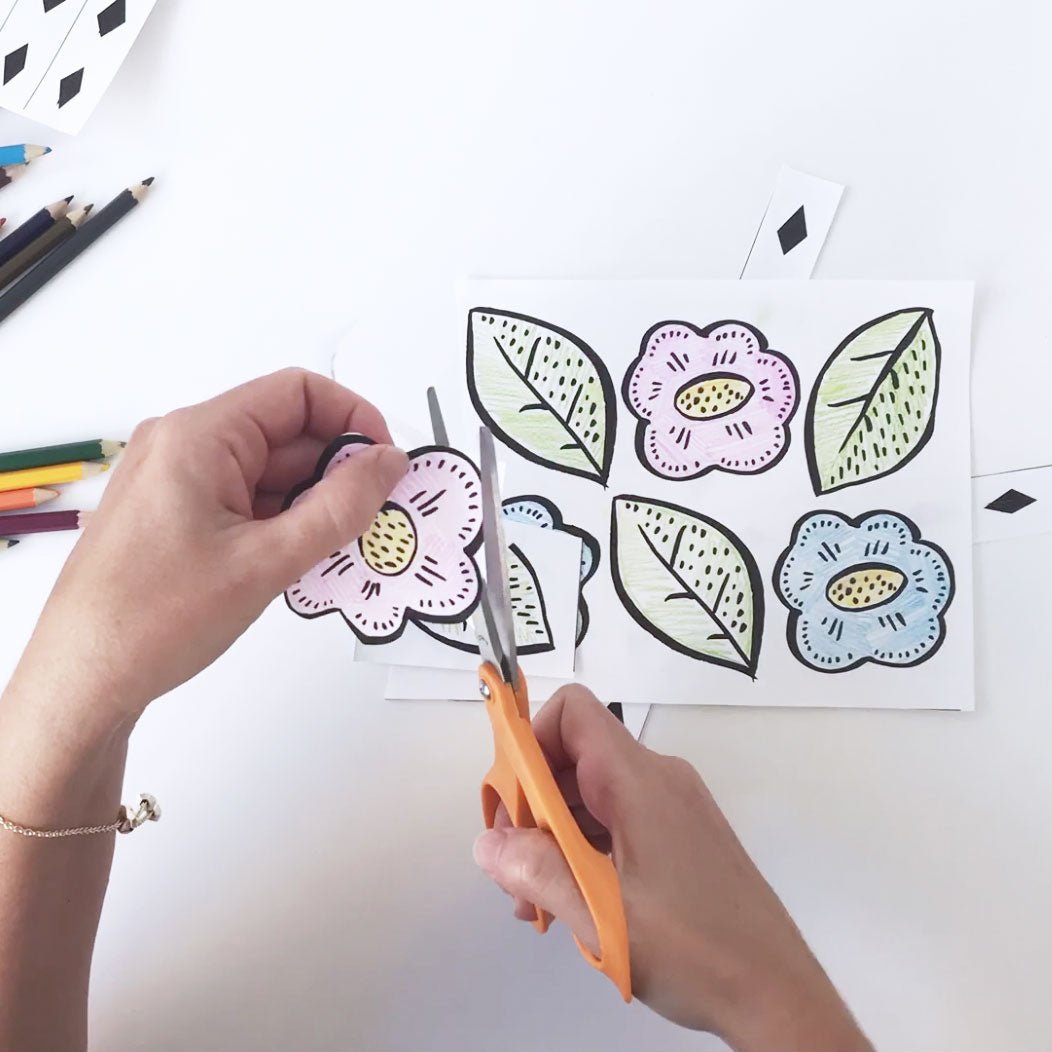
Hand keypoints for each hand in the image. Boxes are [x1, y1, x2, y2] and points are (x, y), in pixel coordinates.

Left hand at [7, 368, 407, 730]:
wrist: (84, 679)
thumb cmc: (158, 618)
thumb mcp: (268, 561)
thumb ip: (340, 506)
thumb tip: (390, 463)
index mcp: (199, 435)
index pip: (298, 393)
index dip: (353, 419)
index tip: (387, 465)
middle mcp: (184, 444)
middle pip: (286, 434)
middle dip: (337, 471)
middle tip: (375, 520)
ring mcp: (177, 479)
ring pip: (270, 472)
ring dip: (312, 503)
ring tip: (340, 550)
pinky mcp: (176, 512)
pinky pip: (246, 499)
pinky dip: (282, 522)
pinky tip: (302, 560)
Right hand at [472, 687, 871, 1051]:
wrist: (778, 993)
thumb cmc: (696, 948)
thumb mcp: (601, 913)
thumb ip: (536, 871)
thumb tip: (489, 843)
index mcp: (639, 780)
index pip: (571, 713)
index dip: (528, 741)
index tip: (507, 802)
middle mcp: (657, 780)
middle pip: (575, 756)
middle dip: (532, 804)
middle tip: (513, 867)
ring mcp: (672, 809)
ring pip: (592, 795)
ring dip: (555, 837)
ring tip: (537, 901)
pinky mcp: (680, 838)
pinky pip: (617, 822)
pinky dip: (585, 850)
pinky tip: (573, 903)